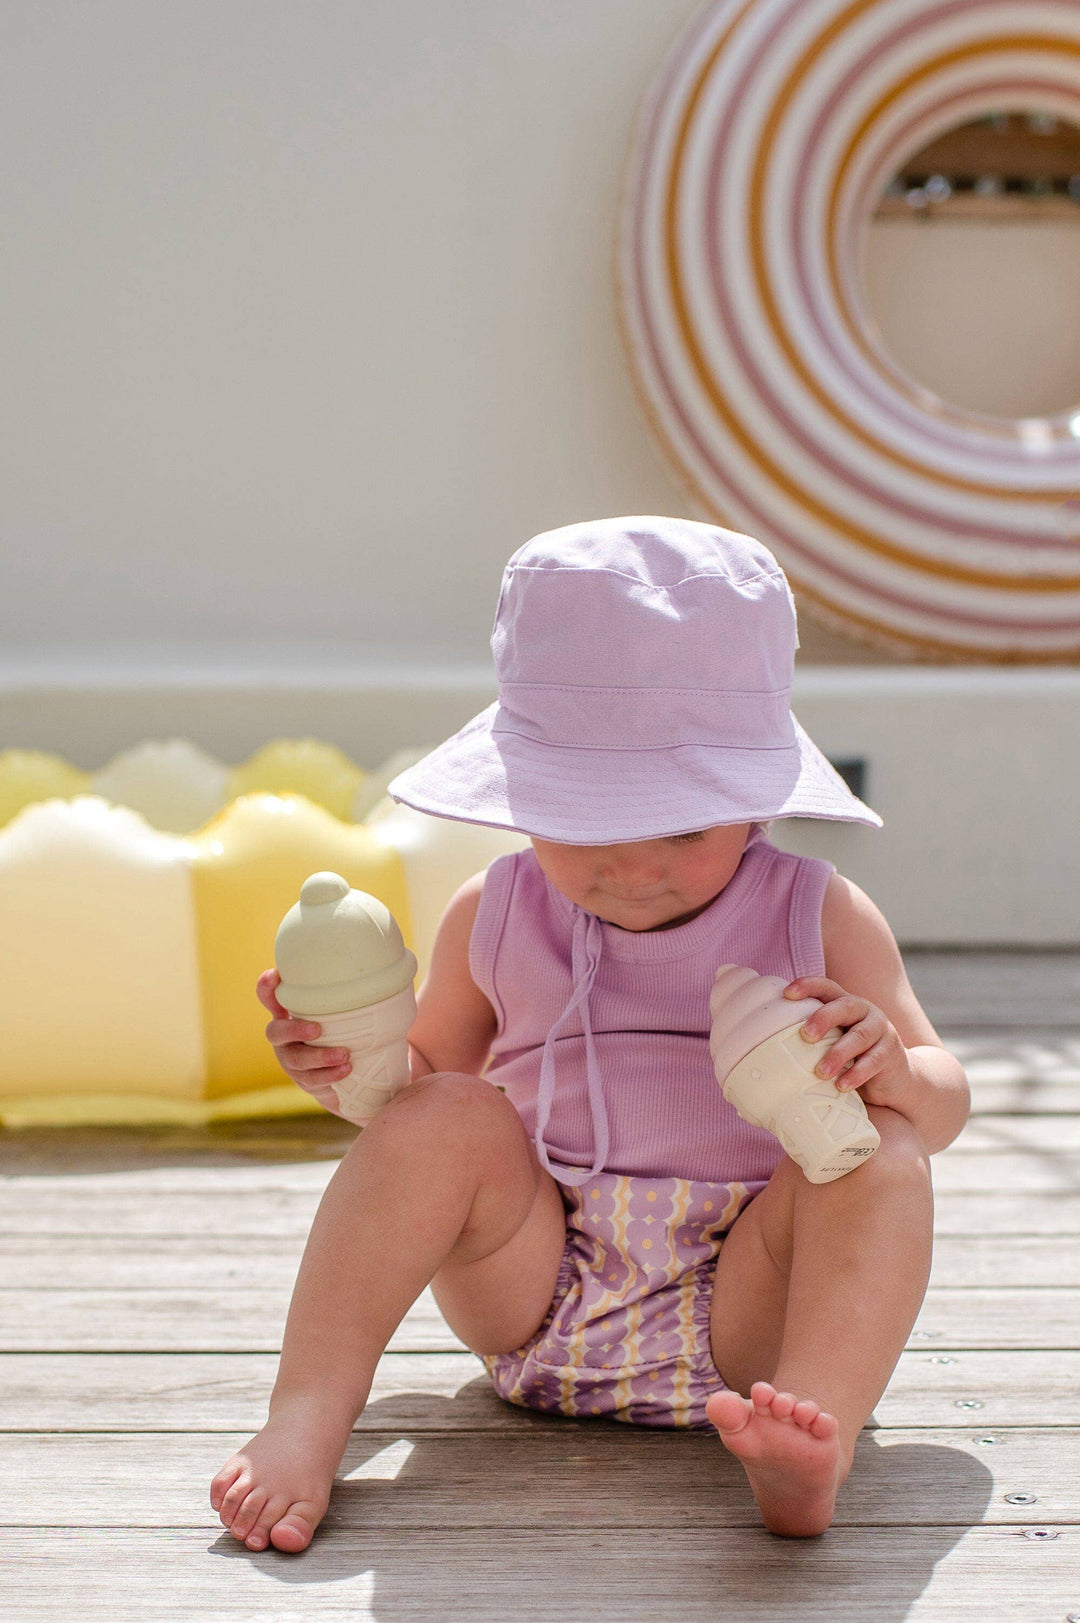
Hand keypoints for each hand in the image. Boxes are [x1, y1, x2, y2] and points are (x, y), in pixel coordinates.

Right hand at [256, 968, 352, 1116]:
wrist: (349, 1069)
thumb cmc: (345, 1027)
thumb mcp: (342, 1008)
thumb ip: (349, 989)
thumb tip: (389, 959)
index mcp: (289, 1013)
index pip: (269, 997)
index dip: (266, 987)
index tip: (275, 977)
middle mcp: (285, 1038)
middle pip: (274, 1032)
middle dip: (293, 1030)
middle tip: (317, 1029)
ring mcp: (292, 1061)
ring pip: (295, 1060)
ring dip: (320, 1057)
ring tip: (346, 1054)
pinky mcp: (305, 1080)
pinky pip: (313, 1080)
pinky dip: (330, 1074)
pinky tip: (347, 1069)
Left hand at [783, 976, 911, 1107]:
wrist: (896, 1079)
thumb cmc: (852, 1058)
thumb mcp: (833, 1043)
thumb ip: (812, 1041)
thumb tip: (763, 1055)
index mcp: (845, 1004)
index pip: (826, 986)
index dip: (808, 986)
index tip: (787, 994)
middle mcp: (864, 1011)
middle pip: (844, 1006)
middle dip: (823, 1018)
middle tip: (804, 1035)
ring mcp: (881, 1030)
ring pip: (860, 1035)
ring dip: (838, 1053)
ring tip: (820, 1072)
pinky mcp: (891, 1052)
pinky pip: (875, 1060)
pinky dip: (857, 1073)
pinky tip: (842, 1086)